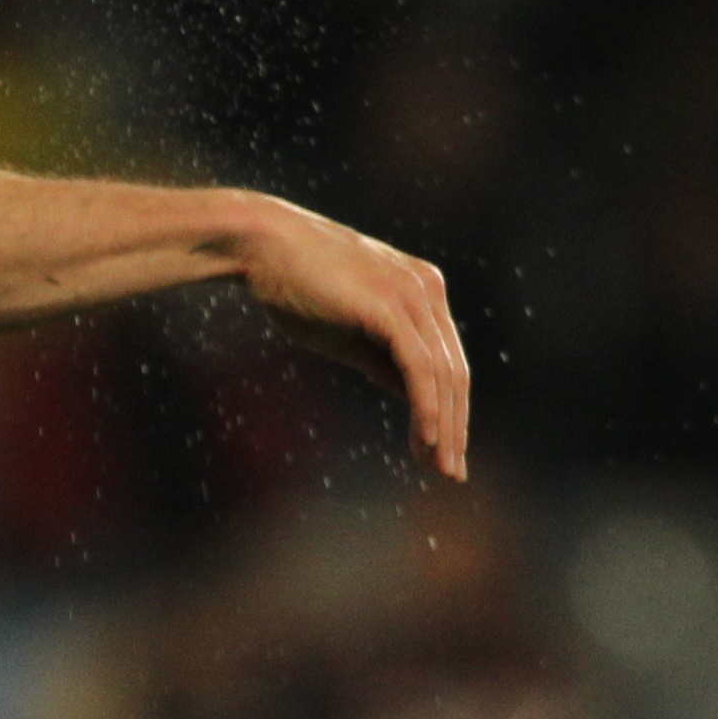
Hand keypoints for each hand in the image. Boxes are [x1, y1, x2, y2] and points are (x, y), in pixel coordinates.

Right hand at [228, 194, 471, 481]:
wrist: (262, 245)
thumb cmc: (296, 286)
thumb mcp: (349, 333)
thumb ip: (384, 361)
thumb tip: (414, 398)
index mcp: (423, 292)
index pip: (447, 362)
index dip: (450, 411)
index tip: (440, 452)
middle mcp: (428, 291)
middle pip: (455, 373)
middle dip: (455, 427)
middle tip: (450, 473)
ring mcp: (413, 296)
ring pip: (442, 375)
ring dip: (444, 427)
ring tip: (438, 466)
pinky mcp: (391, 307)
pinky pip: (419, 367)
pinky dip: (426, 406)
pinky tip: (426, 438)